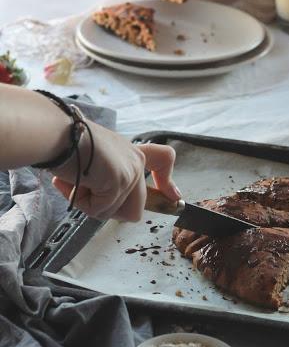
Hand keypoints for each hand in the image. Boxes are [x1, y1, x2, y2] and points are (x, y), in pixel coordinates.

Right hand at [51, 122, 179, 221]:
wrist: (56, 133)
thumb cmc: (65, 144)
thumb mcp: (93, 161)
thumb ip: (107, 178)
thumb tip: (105, 202)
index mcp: (129, 152)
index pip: (163, 159)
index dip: (167, 182)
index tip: (173, 196)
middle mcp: (135, 160)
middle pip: (136, 208)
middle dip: (107, 210)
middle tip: (83, 194)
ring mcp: (131, 170)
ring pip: (115, 212)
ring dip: (89, 205)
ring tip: (75, 181)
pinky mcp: (120, 180)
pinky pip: (100, 210)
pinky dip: (81, 202)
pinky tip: (72, 182)